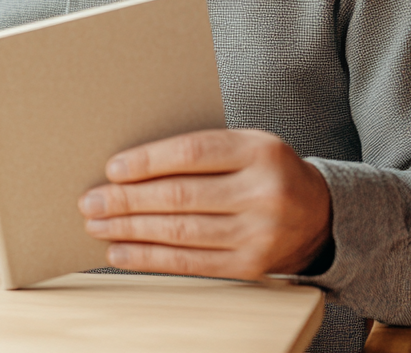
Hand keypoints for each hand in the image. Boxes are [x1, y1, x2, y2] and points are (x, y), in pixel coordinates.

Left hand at [78, 129, 331, 279]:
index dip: (148, 161)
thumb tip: (132, 163)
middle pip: (181, 197)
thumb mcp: (247, 144)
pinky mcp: (250, 266)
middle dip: (127, 200)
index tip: (112, 168)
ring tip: (97, 226)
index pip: (192, 154)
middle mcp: (261, 192)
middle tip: (90, 202)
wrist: (320, 214)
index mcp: (258, 150)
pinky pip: (190, 263)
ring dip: (131, 231)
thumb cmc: (267, 169)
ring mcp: (258, 234)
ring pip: (180, 233)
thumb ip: (202, 150)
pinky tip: (122, 252)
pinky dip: (150, 258)